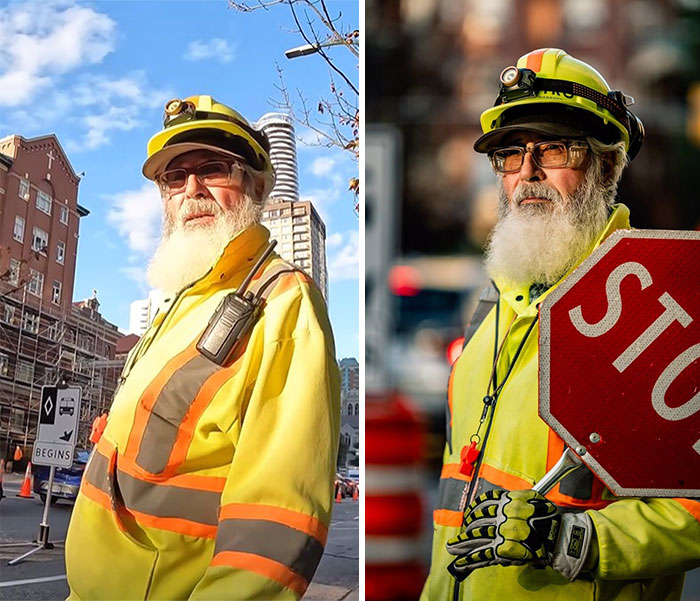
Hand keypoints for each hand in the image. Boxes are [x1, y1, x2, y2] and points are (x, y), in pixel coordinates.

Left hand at [445, 489, 591, 581]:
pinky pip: (484, 555)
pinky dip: (471, 560)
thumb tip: (498, 502)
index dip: (473, 510)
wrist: (559, 537)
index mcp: (507, 502)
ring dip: (463, 545)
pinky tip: (461, 563)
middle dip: (466, 531)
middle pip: (477, 522)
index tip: (468, 515)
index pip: (483, 503)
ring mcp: (502, 533)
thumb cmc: (547, 517)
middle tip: (456, 537)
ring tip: (452, 549)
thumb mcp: (531, 498)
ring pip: (477, 538)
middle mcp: (502, 516)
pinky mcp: (504, 550)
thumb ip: (513, 498)